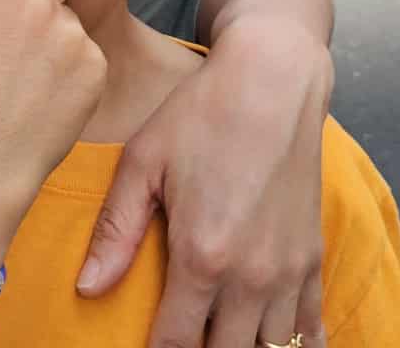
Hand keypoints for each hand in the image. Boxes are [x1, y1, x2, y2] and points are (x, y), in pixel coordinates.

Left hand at [82, 16, 329, 347]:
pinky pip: (310, 329)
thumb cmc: (202, 113)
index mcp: (202, 255)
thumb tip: (87, 289)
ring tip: (218, 339)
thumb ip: (116, 231)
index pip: (175, 344)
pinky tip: (273, 347)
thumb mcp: (143, 161)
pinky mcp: (313, 258)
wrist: (274, 79)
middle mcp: (251, 275)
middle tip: (179, 340)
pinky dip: (294, 347)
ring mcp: (288, 271)